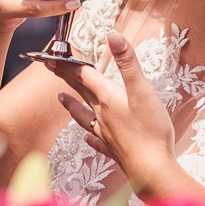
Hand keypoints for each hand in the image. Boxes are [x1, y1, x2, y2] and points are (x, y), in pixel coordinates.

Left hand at [53, 31, 176, 194]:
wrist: (152, 169)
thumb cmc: (150, 129)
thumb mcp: (142, 89)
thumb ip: (127, 62)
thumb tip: (113, 36)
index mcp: (107, 97)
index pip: (84, 75)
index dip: (70, 63)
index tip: (53, 56)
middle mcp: (102, 114)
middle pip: (81, 91)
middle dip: (66, 78)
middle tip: (51, 68)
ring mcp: (106, 134)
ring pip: (83, 115)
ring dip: (71, 104)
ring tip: (61, 98)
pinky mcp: (114, 150)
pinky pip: (97, 141)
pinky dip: (90, 136)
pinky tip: (87, 137)